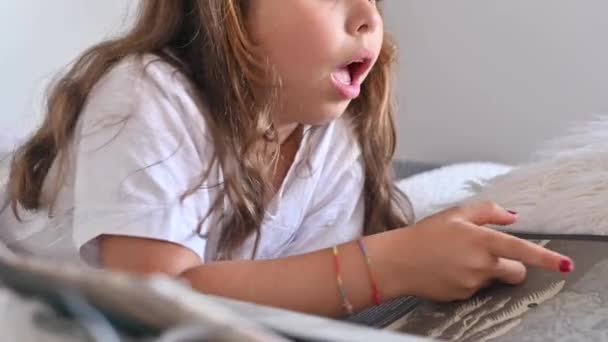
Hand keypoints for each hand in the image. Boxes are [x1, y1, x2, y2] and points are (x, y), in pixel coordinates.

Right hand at [378, 201, 572, 301]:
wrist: (396, 261)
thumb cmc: (424, 234)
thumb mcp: (455, 214)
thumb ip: (487, 212)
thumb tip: (512, 217)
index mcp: (481, 240)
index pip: (522, 250)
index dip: (546, 258)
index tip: (565, 265)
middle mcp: (480, 264)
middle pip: (516, 272)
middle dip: (511, 265)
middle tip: (489, 254)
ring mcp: (472, 283)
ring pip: (493, 279)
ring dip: (484, 270)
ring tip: (456, 259)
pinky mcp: (462, 296)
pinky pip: (475, 288)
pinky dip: (468, 279)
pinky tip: (448, 270)